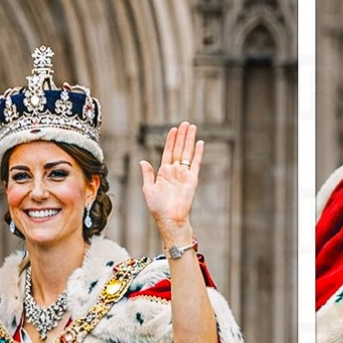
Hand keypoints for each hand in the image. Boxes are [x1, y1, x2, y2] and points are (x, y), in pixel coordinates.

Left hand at [140, 122, 201, 242]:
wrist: (169, 219)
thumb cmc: (157, 207)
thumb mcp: (148, 189)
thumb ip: (148, 174)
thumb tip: (143, 161)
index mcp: (164, 172)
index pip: (168, 152)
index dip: (170, 140)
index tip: (173, 129)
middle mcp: (175, 171)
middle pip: (179, 149)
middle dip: (182, 136)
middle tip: (185, 123)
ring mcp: (184, 174)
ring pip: (187, 152)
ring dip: (189, 140)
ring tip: (192, 127)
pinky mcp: (192, 179)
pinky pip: (196, 163)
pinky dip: (198, 153)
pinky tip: (200, 142)